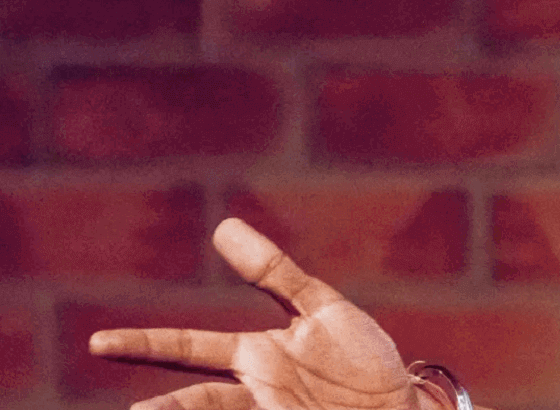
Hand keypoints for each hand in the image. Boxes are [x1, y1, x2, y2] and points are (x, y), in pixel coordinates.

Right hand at [89, 218, 433, 409]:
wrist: (403, 407)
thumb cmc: (361, 360)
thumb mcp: (322, 308)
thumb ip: (275, 273)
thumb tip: (222, 227)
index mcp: (256, 356)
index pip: (190, 348)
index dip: (145, 344)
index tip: (97, 343)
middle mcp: (257, 389)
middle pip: (195, 400)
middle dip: (162, 408)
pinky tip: (247, 409)